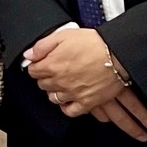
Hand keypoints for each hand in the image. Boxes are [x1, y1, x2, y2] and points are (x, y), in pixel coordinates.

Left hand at [25, 27, 146, 138]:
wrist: (118, 55)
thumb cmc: (93, 43)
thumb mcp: (63, 35)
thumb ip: (42, 46)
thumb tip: (28, 55)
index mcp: (51, 65)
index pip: (32, 71)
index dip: (37, 66)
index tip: (42, 64)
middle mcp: (59, 82)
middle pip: (43, 84)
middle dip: (46, 77)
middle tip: (56, 71)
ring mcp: (73, 94)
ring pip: (54, 98)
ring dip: (55, 91)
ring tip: (64, 83)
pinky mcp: (87, 102)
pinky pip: (70, 111)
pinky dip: (67, 107)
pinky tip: (69, 99)